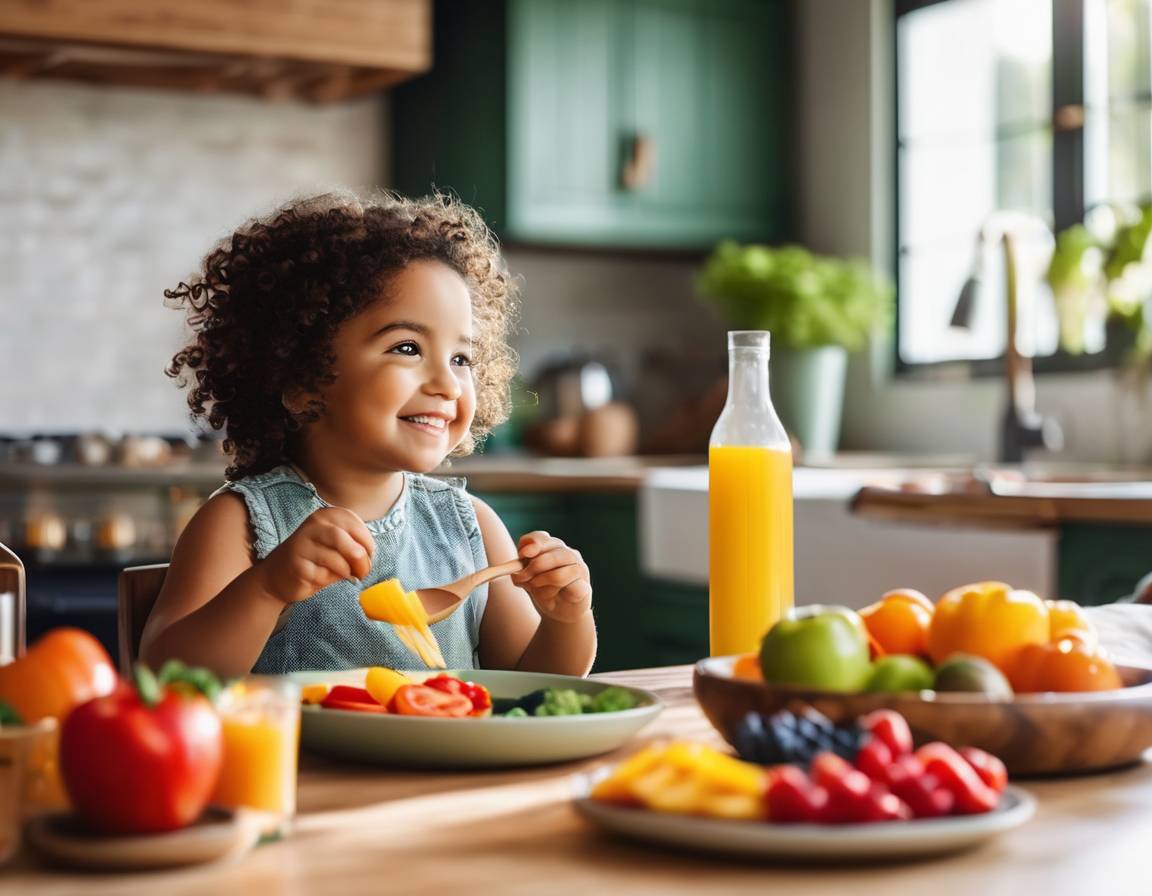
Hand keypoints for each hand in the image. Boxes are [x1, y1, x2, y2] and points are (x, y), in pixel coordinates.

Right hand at [260, 507, 374, 603]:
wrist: (277, 574)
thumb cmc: (315, 558)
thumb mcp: (336, 544)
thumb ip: (353, 543)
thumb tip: (369, 556)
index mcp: (326, 515)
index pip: (356, 525)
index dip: (368, 544)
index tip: (368, 556)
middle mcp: (314, 525)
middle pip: (348, 542)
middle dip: (361, 561)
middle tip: (363, 572)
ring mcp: (303, 544)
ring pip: (338, 560)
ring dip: (348, 572)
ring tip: (346, 575)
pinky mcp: (297, 565)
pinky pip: (324, 575)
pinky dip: (329, 580)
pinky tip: (321, 577)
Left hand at [510, 531, 591, 623]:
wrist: (558, 611)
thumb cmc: (542, 589)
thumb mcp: (527, 578)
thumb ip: (520, 570)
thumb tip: (516, 570)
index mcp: (553, 547)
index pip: (542, 538)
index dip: (532, 544)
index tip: (522, 555)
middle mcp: (568, 554)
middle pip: (551, 553)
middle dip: (534, 567)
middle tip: (522, 578)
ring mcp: (579, 569)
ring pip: (557, 574)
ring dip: (541, 584)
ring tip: (536, 592)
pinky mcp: (585, 587)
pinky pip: (567, 589)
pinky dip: (553, 595)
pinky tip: (550, 600)